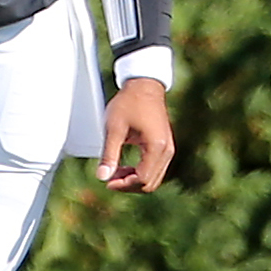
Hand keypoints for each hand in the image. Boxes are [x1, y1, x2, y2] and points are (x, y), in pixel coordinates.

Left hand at [98, 76, 175, 192]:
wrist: (144, 85)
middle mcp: (166, 151)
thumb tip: (102, 177)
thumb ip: (109, 154)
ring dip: (134, 180)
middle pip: (150, 183)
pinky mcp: (165, 147)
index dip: (123, 184)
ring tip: (115, 172)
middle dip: (129, 185)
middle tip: (109, 178)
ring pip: (154, 178)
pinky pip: (155, 169)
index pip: (142, 179)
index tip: (107, 182)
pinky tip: (125, 167)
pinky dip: (141, 173)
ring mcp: (168, 149)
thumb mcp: (114, 128)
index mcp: (156, 147)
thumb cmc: (129, 103)